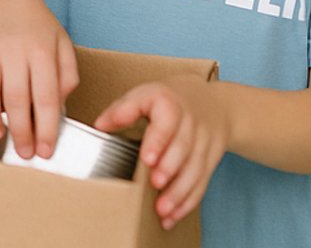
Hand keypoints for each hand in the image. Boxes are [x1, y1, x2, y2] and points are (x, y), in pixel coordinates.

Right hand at [0, 0, 79, 160]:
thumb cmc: (37, 26)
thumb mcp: (63, 45)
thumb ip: (67, 76)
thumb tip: (60, 106)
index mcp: (43, 52)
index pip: (46, 97)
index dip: (46, 127)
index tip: (47, 149)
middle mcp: (16, 52)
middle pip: (17, 99)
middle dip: (22, 131)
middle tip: (26, 154)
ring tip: (1, 139)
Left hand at [94, 75, 226, 228]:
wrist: (211, 103)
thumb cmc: (167, 100)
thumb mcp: (144, 95)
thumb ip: (122, 110)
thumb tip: (100, 125)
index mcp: (171, 104)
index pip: (167, 123)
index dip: (158, 141)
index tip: (148, 159)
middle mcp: (191, 124)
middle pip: (183, 149)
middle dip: (170, 169)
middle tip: (155, 185)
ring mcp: (204, 144)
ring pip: (195, 170)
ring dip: (179, 192)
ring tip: (162, 210)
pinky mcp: (211, 162)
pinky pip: (202, 183)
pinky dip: (188, 201)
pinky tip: (173, 215)